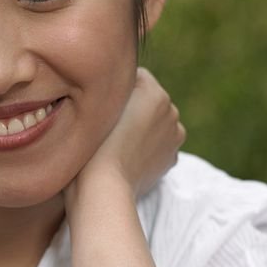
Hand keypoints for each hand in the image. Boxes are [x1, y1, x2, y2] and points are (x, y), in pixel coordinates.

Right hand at [67, 67, 184, 204]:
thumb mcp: (94, 104)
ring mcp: (174, 137)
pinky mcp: (171, 159)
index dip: (112, 90)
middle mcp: (171, 111)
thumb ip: (110, 88)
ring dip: (139, 127)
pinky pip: (157, 143)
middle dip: (131, 109)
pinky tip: (127, 156)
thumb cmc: (92, 147)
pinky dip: (145, 147)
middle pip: (146, 100)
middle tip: (106, 127)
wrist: (103, 188)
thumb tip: (114, 89)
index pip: (132, 77)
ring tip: (116, 144)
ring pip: (153, 122)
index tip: (99, 107)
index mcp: (155, 92)